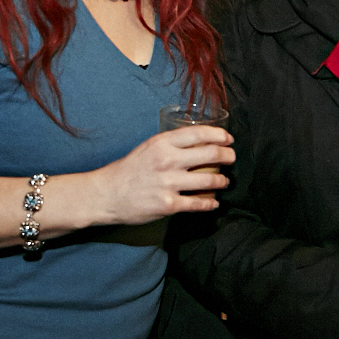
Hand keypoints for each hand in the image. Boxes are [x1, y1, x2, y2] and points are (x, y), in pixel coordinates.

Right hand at [87, 125, 233, 225]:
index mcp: (162, 143)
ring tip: (224, 181)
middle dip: (227, 156)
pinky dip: (210, 204)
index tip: (229, 139)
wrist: (106, 194)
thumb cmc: (128, 169)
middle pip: (211, 154)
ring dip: (222, 181)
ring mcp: (169, 184)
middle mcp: (168, 160)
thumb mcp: (148, 147)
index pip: (200, 133)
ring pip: (209, 180)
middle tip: (232, 158)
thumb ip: (171, 144)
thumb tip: (199, 142)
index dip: (220, 135)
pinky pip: (197, 204)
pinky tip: (214, 203)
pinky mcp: (168, 205)